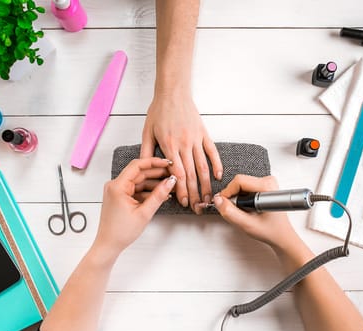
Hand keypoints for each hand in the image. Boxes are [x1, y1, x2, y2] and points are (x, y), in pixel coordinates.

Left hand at [94, 158, 175, 258]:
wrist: (109, 245)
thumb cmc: (120, 232)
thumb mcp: (144, 213)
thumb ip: (158, 195)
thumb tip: (170, 182)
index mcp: (117, 186)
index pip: (137, 166)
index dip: (154, 162)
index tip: (167, 163)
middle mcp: (115, 185)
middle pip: (139, 172)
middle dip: (156, 173)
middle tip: (172, 174)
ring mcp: (117, 190)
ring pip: (139, 181)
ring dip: (153, 183)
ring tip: (169, 186)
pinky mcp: (120, 196)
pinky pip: (136, 189)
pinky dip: (147, 191)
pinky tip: (160, 195)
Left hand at [141, 92, 222, 213]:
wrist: (173, 92)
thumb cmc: (159, 110)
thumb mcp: (147, 132)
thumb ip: (147, 152)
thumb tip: (144, 169)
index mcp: (169, 146)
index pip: (177, 174)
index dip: (181, 190)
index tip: (184, 202)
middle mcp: (184, 145)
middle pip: (191, 174)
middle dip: (195, 193)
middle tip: (197, 207)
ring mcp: (196, 140)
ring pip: (203, 167)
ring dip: (207, 184)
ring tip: (209, 198)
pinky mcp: (203, 134)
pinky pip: (212, 152)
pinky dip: (216, 164)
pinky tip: (218, 176)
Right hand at [213, 175, 297, 249]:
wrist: (281, 235)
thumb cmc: (271, 230)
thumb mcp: (247, 225)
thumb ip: (230, 212)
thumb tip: (218, 200)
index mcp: (267, 187)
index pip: (239, 181)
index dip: (227, 192)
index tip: (223, 203)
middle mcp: (269, 181)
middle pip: (240, 181)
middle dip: (233, 196)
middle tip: (235, 210)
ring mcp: (267, 183)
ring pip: (241, 184)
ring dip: (237, 197)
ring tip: (244, 210)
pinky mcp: (265, 186)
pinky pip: (246, 186)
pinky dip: (242, 197)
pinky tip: (248, 207)